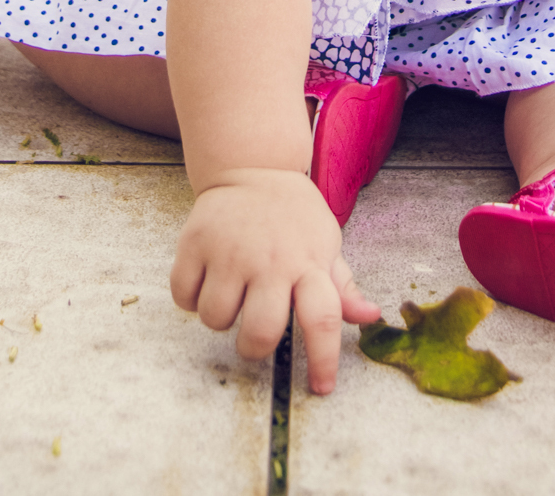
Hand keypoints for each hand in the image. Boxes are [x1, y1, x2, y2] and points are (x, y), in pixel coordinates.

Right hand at [170, 168, 379, 394]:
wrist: (253, 166)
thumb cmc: (293, 215)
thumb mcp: (325, 243)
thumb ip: (342, 286)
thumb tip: (370, 317)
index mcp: (307, 262)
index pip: (322, 319)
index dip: (323, 360)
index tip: (321, 388)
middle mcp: (269, 259)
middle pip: (261, 332)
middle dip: (255, 347)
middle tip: (256, 332)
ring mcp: (230, 251)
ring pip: (216, 320)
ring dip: (222, 317)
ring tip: (233, 289)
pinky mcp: (195, 243)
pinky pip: (184, 298)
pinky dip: (191, 297)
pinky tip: (208, 276)